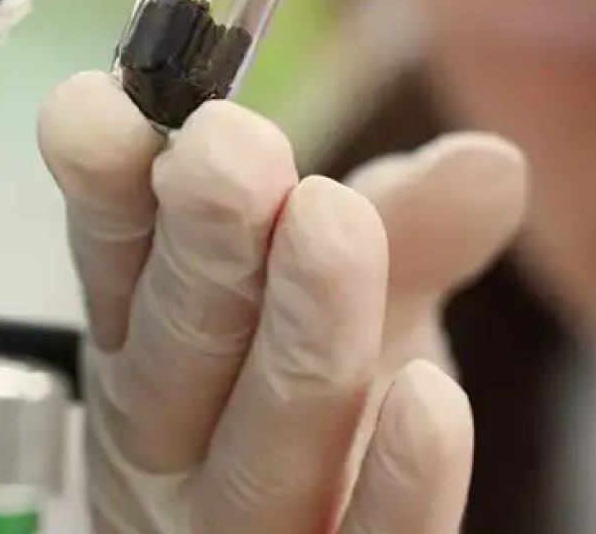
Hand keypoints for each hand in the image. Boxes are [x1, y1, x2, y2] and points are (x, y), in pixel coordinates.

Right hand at [36, 72, 526, 531]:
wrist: (322, 529)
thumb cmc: (327, 397)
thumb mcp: (366, 294)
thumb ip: (414, 227)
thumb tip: (494, 161)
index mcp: (148, 342)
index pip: (115, 262)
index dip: (108, 186)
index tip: (100, 104)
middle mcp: (172, 440)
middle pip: (174, 351)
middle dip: (203, 243)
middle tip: (228, 148)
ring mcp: (233, 528)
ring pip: (255, 451)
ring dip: (294, 334)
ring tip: (331, 221)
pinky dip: (396, 486)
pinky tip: (432, 399)